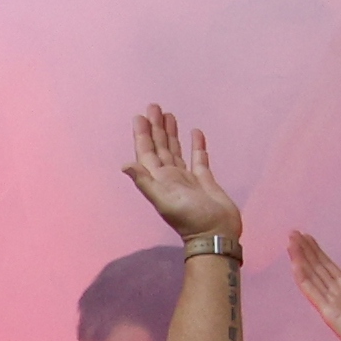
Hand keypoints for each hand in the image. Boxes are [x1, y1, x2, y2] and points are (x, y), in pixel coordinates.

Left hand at [122, 105, 238, 240]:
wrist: (216, 234)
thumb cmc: (189, 218)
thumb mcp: (164, 200)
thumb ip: (145, 182)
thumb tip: (124, 165)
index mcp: (158, 179)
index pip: (147, 152)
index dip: (143, 134)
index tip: (140, 116)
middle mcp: (170, 176)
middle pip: (160, 147)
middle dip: (157, 128)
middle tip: (154, 107)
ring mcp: (187, 178)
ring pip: (176, 150)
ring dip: (172, 134)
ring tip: (170, 115)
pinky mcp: (205, 180)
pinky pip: (198, 158)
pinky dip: (196, 145)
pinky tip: (195, 132)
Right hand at [283, 229, 340, 340]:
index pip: (328, 266)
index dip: (317, 252)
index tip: (307, 237)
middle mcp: (336, 293)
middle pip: (317, 267)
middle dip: (305, 250)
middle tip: (293, 233)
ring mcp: (330, 302)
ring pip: (312, 276)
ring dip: (301, 260)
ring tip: (291, 243)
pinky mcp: (328, 312)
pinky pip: (313, 293)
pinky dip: (304, 279)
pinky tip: (295, 266)